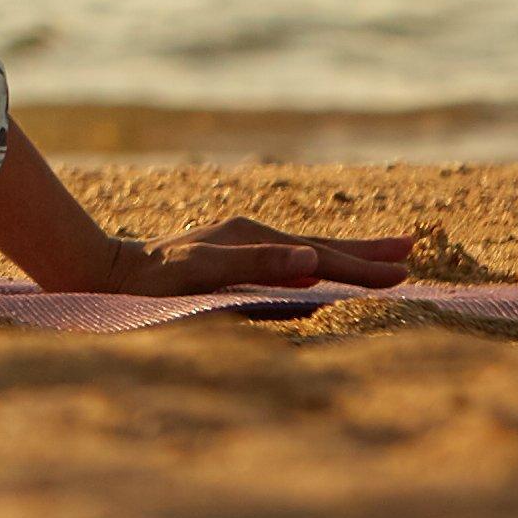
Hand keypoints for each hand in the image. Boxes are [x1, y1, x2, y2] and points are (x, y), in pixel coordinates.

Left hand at [83, 213, 418, 295]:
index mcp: (252, 237)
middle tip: (412, 249)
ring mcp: (241, 246)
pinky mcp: (230, 259)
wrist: (105, 274)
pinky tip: (320, 271)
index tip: (405, 272)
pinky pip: (287, 262)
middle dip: (366, 252)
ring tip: (382, 255)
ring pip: (306, 251)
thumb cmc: (153, 281)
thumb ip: (258, 264)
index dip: (363, 267)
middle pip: (321, 245)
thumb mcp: (205, 272)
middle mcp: (250, 235)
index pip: (321, 255)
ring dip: (345, 255)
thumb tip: (314, 259)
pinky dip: (316, 264)